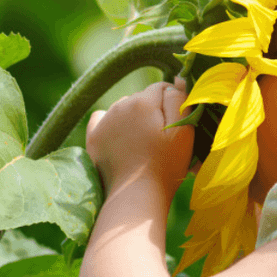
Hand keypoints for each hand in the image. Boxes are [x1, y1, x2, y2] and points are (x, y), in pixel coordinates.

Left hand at [86, 78, 193, 207]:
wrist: (135, 196)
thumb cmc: (165, 165)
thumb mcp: (183, 131)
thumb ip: (180, 100)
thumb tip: (176, 79)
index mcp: (143, 101)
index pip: (163, 88)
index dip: (174, 105)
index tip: (177, 126)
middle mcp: (120, 105)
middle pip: (143, 98)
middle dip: (154, 111)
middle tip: (161, 140)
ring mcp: (104, 120)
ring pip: (124, 107)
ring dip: (134, 118)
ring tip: (143, 144)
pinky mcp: (93, 137)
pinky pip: (102, 117)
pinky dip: (111, 123)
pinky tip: (120, 138)